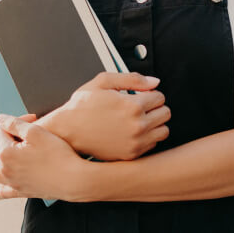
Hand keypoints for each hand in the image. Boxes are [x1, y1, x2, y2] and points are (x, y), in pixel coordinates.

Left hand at [0, 113, 87, 201]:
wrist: (74, 180)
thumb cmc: (57, 153)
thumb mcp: (36, 131)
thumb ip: (14, 123)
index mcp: (6, 154)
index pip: (0, 132)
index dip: (10, 123)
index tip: (24, 119)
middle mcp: (5, 171)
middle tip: (2, 128)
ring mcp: (12, 184)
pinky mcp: (20, 192)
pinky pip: (1, 189)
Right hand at [40, 71, 169, 160]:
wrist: (67, 131)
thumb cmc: (82, 105)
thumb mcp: (102, 82)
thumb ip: (132, 78)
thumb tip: (154, 82)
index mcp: (132, 106)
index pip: (160, 97)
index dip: (150, 93)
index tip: (141, 96)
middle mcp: (137, 126)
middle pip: (165, 113)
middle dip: (155, 107)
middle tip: (141, 107)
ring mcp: (135, 143)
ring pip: (163, 131)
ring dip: (155, 123)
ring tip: (139, 120)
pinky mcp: (131, 155)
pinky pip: (153, 145)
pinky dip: (148, 138)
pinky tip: (133, 132)